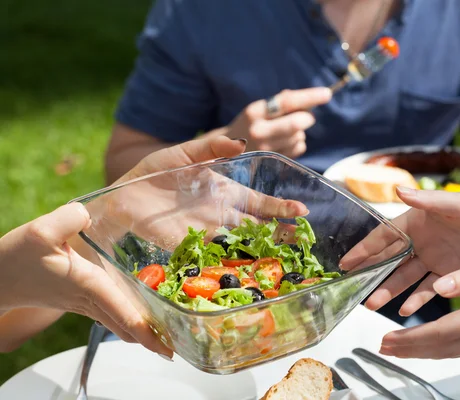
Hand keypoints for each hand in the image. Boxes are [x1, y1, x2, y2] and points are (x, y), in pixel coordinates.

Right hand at [0, 203, 171, 357]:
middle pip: (128, 326)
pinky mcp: (81, 300)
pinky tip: (144, 315)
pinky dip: (130, 320)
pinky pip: (112, 314)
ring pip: (120, 323)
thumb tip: (88, 214)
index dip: (148, 332)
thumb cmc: (15, 258)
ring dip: (144, 330)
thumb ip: (70, 218)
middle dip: (154, 339)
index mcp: (89, 286)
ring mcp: (86, 303)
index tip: (168, 346)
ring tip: (169, 333)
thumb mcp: (40, 231)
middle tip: (179, 345)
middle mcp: (91, 299)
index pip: (124, 314)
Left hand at [96, 136, 307, 248]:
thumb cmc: (153, 173)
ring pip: (243, 242)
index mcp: (224, 191)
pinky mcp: (191, 246)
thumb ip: (211, 147)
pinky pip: (218, 255)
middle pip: (258, 225)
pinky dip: (236, 261)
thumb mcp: (183, 153)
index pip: (259, 202)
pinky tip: (252, 266)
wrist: (123, 196)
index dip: (280, 207)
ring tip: (287, 254)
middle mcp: (221, 214)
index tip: (301, 211)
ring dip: (264, 248)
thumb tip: (240, 143)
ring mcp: (208, 232)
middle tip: (303, 237)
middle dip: (281, 231)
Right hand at [225, 87, 331, 157]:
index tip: (326, 94)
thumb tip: (312, 99)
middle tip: (307, 117)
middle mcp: (258, 131)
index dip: (309, 97)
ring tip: (285, 133)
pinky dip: (298, 144)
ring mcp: (266, 150)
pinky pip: (299, 149)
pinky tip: (285, 144)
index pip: (286, 102)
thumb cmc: (250, 125)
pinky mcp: (273, 163)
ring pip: (299, 137)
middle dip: (307, 118)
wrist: (226, 151)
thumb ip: (281, 103)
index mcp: (254, 112)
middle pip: (296, 123)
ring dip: (300, 132)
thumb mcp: (259, 110)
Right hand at [340, 186, 459, 315]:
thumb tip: (397, 188)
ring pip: (408, 276)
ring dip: (391, 290)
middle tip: (354, 288)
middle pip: (392, 259)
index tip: (346, 262)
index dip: (364, 249)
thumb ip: (427, 201)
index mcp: (420, 219)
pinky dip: (418, 299)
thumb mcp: (458, 204)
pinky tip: (406, 310)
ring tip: (374, 304)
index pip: (385, 235)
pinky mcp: (454, 272)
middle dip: (372, 273)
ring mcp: (438, 257)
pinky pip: (431, 288)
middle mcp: (425, 238)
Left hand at [378, 248, 459, 358]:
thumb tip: (439, 285)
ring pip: (454, 350)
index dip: (408, 340)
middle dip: (409, 350)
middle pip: (441, 348)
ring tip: (403, 349)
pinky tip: (439, 344)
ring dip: (425, 352)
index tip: (385, 340)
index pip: (438, 332)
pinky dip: (446, 348)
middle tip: (383, 349)